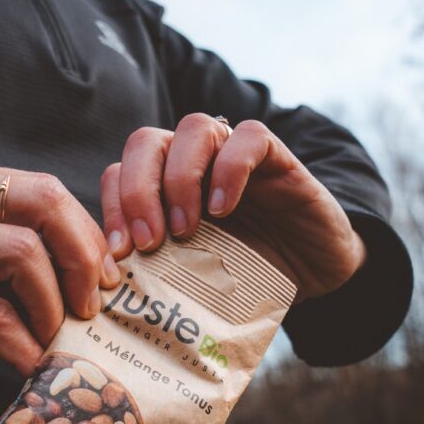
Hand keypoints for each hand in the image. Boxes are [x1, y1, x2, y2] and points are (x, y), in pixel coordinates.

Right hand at [0, 157, 119, 382]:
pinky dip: (21, 345)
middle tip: (91, 307)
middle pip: (45, 202)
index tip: (106, 281)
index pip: (47, 190)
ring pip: (23, 254)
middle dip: (84, 259)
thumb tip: (90, 279)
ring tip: (52, 340)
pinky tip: (26, 363)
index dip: (88, 237)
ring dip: (52, 307)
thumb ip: (10, 254)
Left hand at [100, 114, 365, 300]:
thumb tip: (114, 293)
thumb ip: (156, 273)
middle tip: (148, 243)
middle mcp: (193, 163)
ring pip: (193, 130)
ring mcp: (232, 153)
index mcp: (163, 189)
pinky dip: (230, 170)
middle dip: (137, 192)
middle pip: (145, 143)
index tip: (118, 257)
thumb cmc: (246, 278)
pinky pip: (248, 138)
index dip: (111, 210)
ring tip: (186, 229)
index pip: (119, 174)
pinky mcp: (275, 156)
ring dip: (180, 179)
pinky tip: (225, 210)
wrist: (312, 274)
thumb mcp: (193, 280)